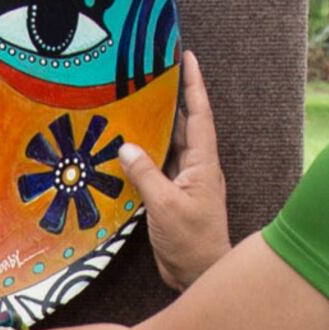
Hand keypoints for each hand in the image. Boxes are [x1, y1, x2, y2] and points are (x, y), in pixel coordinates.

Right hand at [132, 49, 229, 292]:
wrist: (199, 274)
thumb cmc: (191, 241)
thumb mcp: (165, 206)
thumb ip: (145, 175)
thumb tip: (126, 147)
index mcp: (202, 162)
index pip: (199, 114)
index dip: (194, 84)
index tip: (188, 56)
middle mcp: (196, 166)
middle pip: (183, 123)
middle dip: (171, 96)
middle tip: (152, 71)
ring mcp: (185, 180)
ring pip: (169, 143)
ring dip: (155, 124)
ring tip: (134, 99)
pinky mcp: (172, 194)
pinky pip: (157, 165)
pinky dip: (144, 152)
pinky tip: (126, 144)